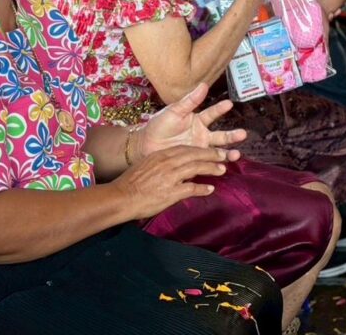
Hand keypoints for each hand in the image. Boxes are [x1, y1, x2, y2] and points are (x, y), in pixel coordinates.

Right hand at [114, 145, 229, 219]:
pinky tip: (210, 189)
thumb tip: (175, 164)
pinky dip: (202, 188)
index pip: (185, 148)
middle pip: (194, 155)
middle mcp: (167, 163)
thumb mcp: (147, 165)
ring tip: (221, 169)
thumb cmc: (131, 182)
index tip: (211, 150)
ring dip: (211, 168)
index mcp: (161, 155)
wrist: (121, 197)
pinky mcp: (171, 192)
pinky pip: (191, 188)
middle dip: (211, 154)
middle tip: (223, 155)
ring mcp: (170, 177)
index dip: (200, 149)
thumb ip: (162, 163)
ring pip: (196, 168)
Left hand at [139, 83, 245, 155]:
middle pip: (220, 135)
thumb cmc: (159, 125)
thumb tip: (204, 85)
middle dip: (232, 136)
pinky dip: (216, 165)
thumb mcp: (174, 111)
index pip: (212, 114)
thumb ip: (190, 101)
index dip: (220, 109)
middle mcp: (201, 135)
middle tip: (243, 134)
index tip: (229, 103)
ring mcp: (199, 148)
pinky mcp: (194, 161)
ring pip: (217, 151)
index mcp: (197, 120)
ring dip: (228, 153)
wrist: (145, 146)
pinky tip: (222, 167)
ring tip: (236, 154)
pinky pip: (207, 163)